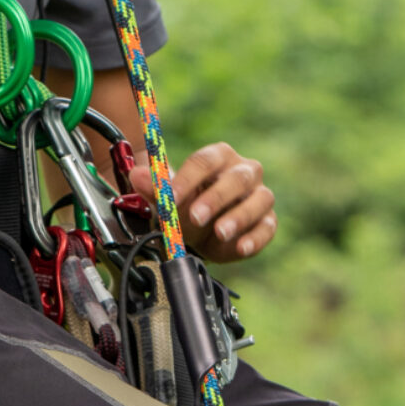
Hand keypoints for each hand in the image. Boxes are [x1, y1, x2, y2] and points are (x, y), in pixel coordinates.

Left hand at [130, 143, 275, 263]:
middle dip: (216, 197)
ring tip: (220, 232)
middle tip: (196, 217)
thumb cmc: (188, 207)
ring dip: (239, 217)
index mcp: (218, 157)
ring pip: (260, 199)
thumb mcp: (169, 201)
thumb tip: (136, 175)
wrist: (202, 233)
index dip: (187, 179)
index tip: (170, 198)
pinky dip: (256, 238)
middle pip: (237, 178)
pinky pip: (268, 227)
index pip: (205, 161)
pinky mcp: (267, 221)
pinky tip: (240, 248)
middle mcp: (244, 171)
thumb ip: (154, 189)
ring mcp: (259, 196)